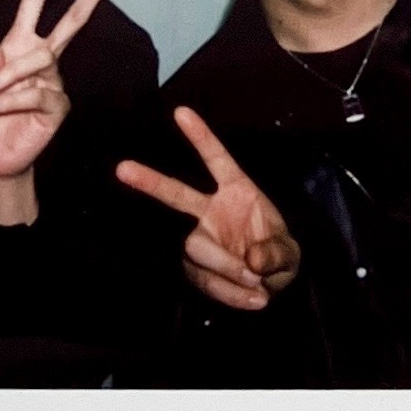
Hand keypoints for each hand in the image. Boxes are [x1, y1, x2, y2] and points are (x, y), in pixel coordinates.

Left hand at [0, 0, 120, 220]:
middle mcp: (41, 59)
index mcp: (18, 45)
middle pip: (72, 22)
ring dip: (8, 76)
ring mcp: (52, 82)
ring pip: (39, 60)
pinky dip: (11, 98)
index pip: (33, 4)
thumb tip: (8, 56)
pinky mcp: (56, 107)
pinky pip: (38, 91)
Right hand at [116, 106, 299, 310]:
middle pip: (176, 194)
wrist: (271, 286)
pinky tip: (253, 298)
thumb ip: (277, 253)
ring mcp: (198, 238)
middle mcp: (210, 210)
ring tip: (259, 286)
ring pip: (196, 248)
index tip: (180, 111)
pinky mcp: (193, 268)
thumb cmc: (277, 254)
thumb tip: (253, 262)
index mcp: (237, 190)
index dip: (200, 137)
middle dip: (149, 180)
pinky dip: (230, 293)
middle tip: (121, 168)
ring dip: (227, 270)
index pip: (217, 159)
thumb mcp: (289, 251)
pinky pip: (204, 280)